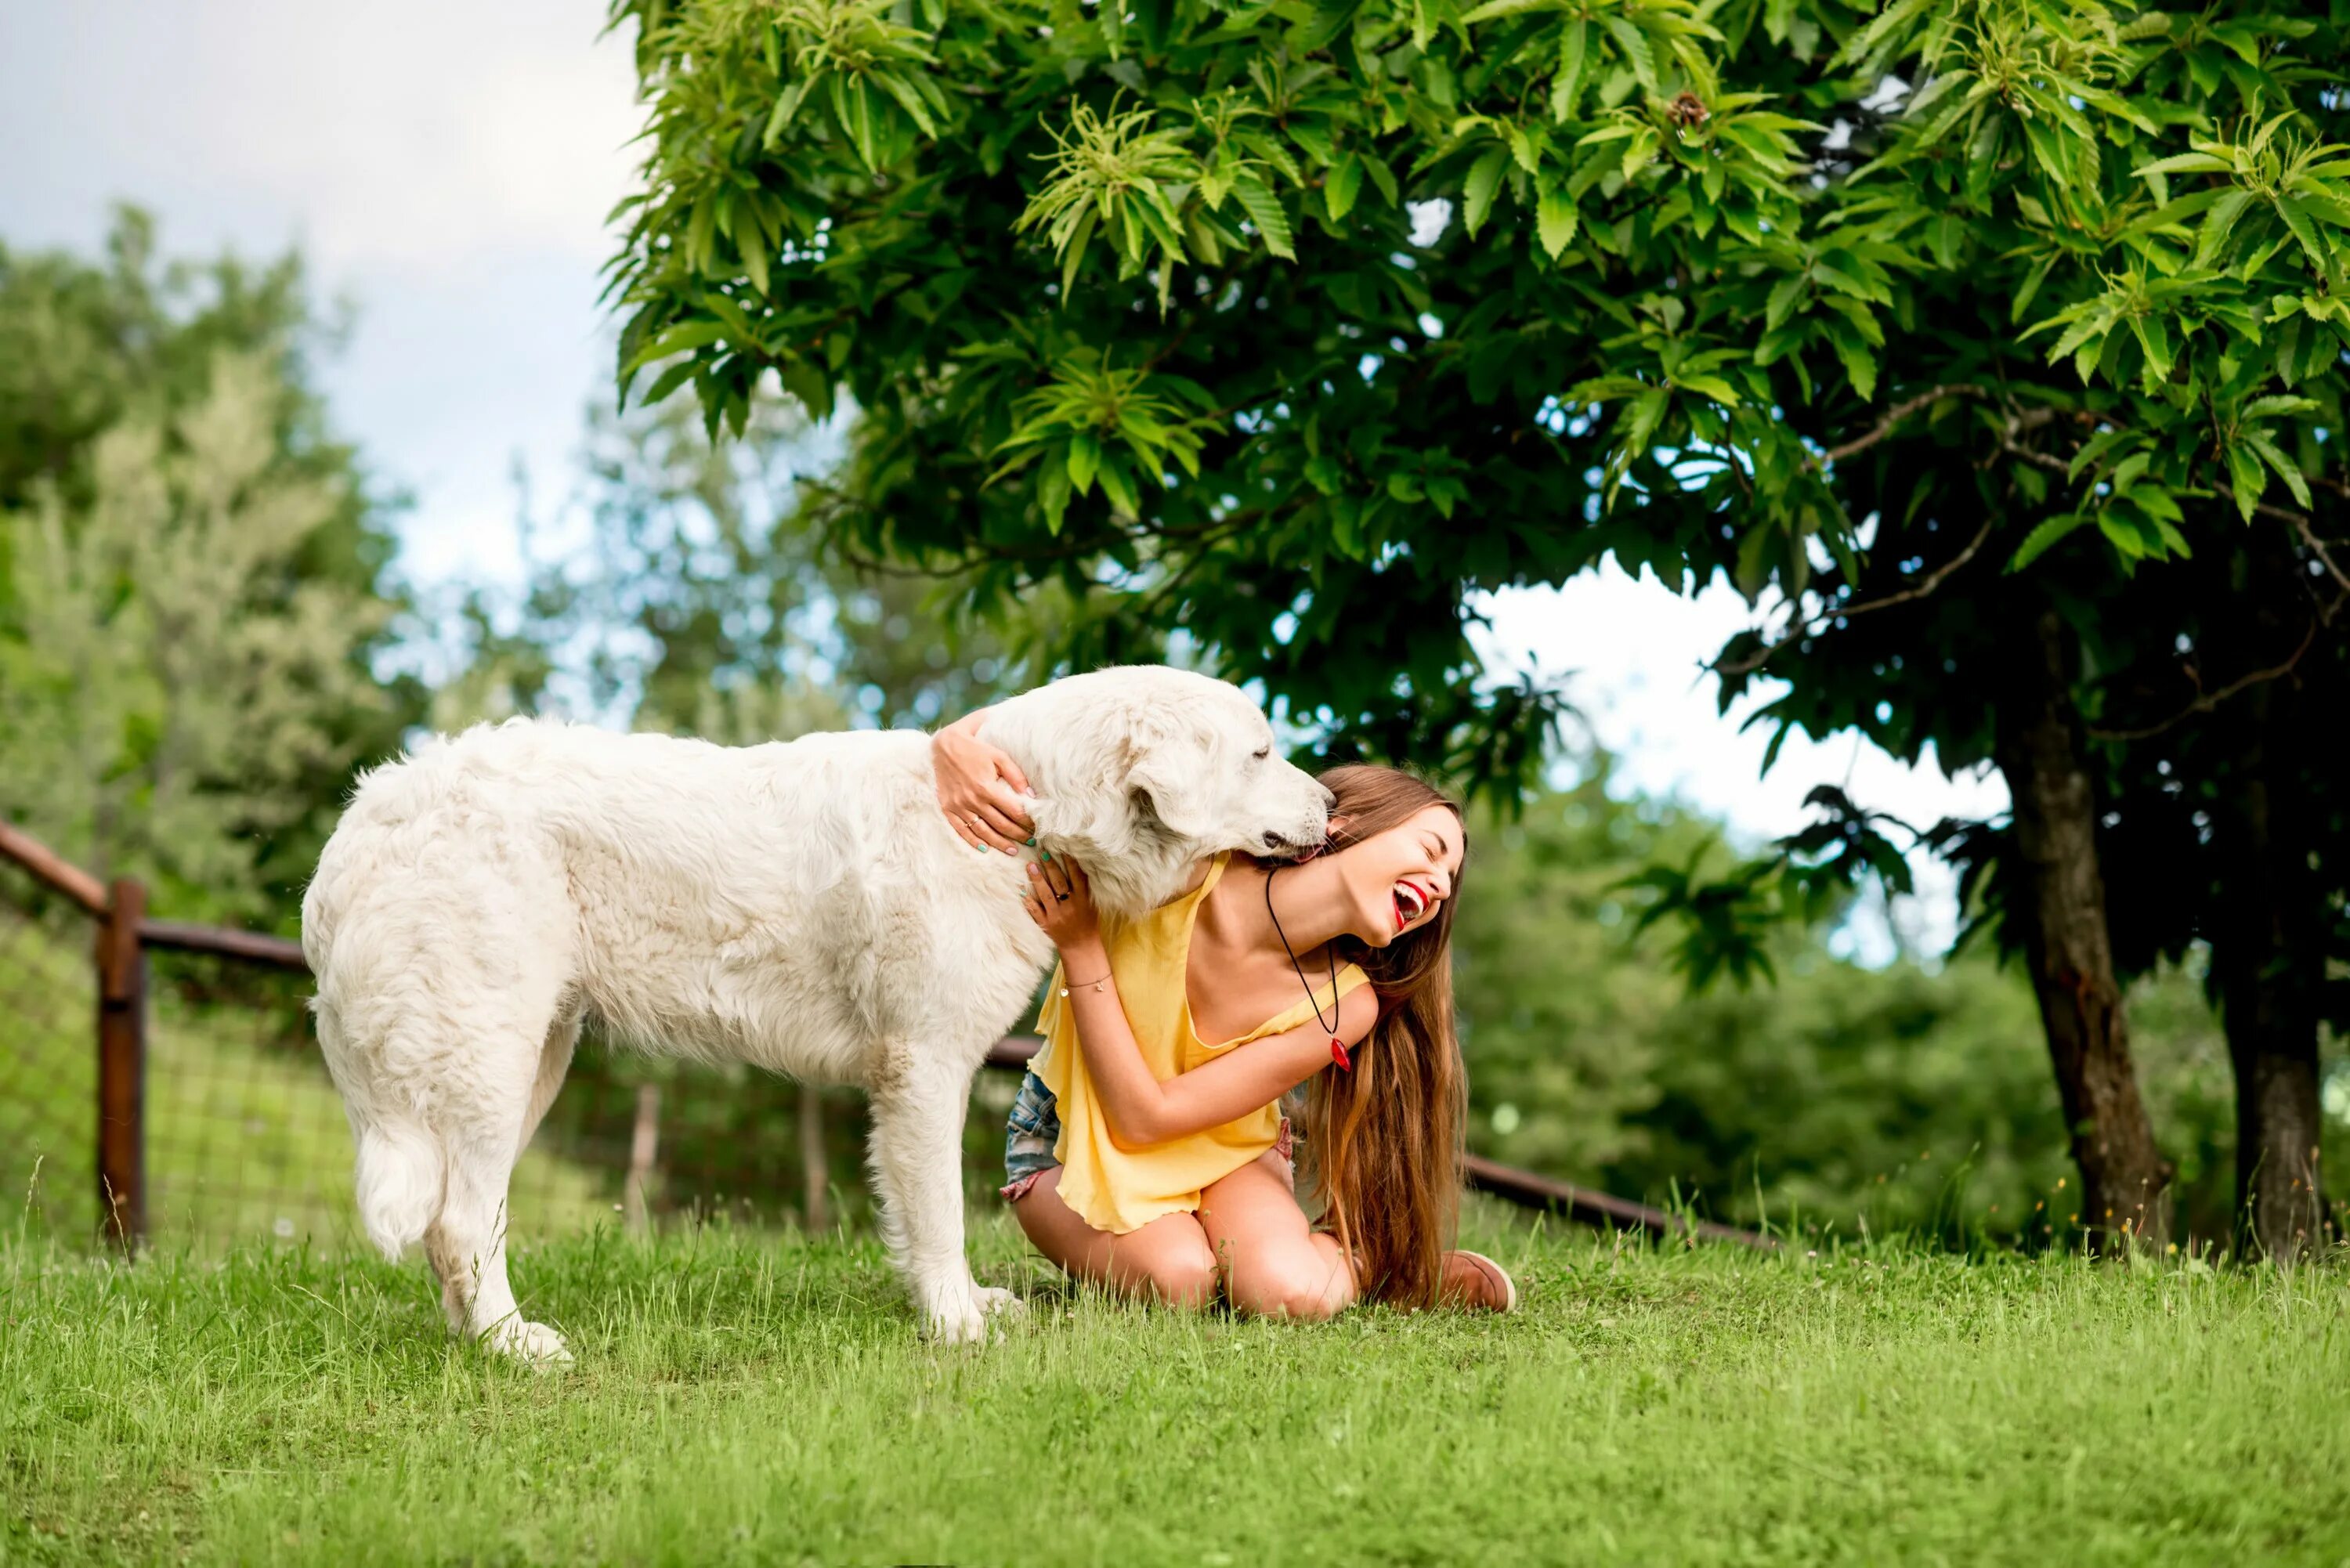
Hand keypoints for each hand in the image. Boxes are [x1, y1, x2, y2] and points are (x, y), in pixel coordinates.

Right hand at [934, 711, 1032, 853]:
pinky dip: (974, 841)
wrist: (944, 746)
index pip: (1013, 811)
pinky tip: (985, 848)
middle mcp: (972, 800)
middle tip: (1030, 841)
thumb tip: (1031, 796)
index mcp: (987, 787)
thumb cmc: (975, 749)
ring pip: (983, 831)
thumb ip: (1016, 776)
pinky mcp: (948, 808)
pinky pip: (961, 830)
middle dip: (1018, 835)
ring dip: (999, 843)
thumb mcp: (999, 756)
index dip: (1027, 821)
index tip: (1036, 827)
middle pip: (1000, 824)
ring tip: (1013, 850)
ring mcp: (959, 806)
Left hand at [1021, 856, 1099, 953]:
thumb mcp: (1092, 904)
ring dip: (1037, 879)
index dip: (1070, 862)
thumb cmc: (1088, 922)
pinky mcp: (1046, 924)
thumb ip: (1085, 887)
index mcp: (1083, 900)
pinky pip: (1035, 910)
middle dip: (1050, 867)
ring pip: (1045, 895)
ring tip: (1030, 865)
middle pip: (1059, 883)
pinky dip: (1028, 900)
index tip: (1063, 848)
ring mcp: (1057, 916)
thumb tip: (1079, 864)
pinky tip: (1021, 890)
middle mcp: (1070, 907)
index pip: (1077, 877)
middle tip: (1042, 852)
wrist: (1081, 947)